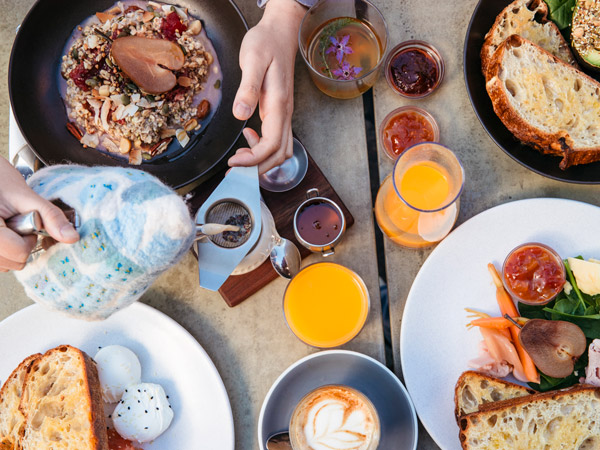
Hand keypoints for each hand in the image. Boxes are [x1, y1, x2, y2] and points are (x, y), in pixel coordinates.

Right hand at [0, 157, 78, 271]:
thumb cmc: (1, 182)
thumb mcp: (27, 196)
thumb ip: (51, 217)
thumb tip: (72, 237)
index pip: (19, 253)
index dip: (28, 239)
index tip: (25, 223)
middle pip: (14, 263)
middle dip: (21, 245)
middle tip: (16, 223)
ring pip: (7, 266)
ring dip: (13, 249)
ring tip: (8, 226)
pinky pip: (1, 263)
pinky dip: (7, 251)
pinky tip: (5, 232)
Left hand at [229, 0, 305, 173]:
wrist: (280, 33)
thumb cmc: (266, 44)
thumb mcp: (252, 61)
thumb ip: (248, 88)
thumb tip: (241, 115)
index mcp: (278, 105)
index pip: (271, 145)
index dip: (254, 159)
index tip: (234, 162)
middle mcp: (285, 113)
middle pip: (279, 154)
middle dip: (258, 168)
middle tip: (235, 170)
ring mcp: (284, 114)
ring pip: (282, 150)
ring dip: (263, 161)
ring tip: (241, 158)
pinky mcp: (280, 112)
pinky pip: (279, 140)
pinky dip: (265, 148)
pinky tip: (248, 137)